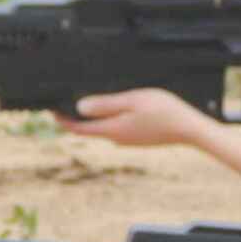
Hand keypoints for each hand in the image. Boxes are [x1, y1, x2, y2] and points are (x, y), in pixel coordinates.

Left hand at [61, 88, 223, 151]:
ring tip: (86, 101)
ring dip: (92, 118)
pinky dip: (108, 119)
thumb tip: (79, 107)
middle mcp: (117, 138)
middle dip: (75, 116)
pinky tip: (114, 109)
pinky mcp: (136, 139)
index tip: (51, 110)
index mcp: (112, 129)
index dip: (61, 119)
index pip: (77, 128)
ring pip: (102, 128)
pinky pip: (115, 128)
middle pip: (88, 128)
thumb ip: (105, 104)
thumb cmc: (165, 112)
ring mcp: (127, 140)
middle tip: (64, 101)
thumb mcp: (132, 100)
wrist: (190, 129)